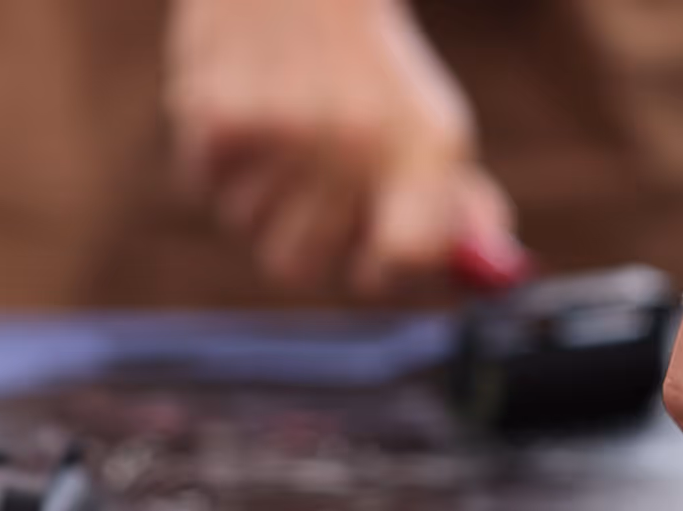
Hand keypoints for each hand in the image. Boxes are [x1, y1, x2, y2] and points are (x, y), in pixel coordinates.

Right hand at [167, 0, 518, 298]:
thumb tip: (479, 274)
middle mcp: (353, 145)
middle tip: (314, 198)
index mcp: (420, 149)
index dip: (384, 271)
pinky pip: (202, 185)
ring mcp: (281, 135)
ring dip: (256, 198)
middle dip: (303, 243)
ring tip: (280, 136)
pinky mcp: (217, 117)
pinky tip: (245, 112)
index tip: (377, 256)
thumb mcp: (429, 124)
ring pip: (246, 226)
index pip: (406, 258)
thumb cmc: (369, 64)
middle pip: (301, 267)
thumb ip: (453, 207)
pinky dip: (216, 161)